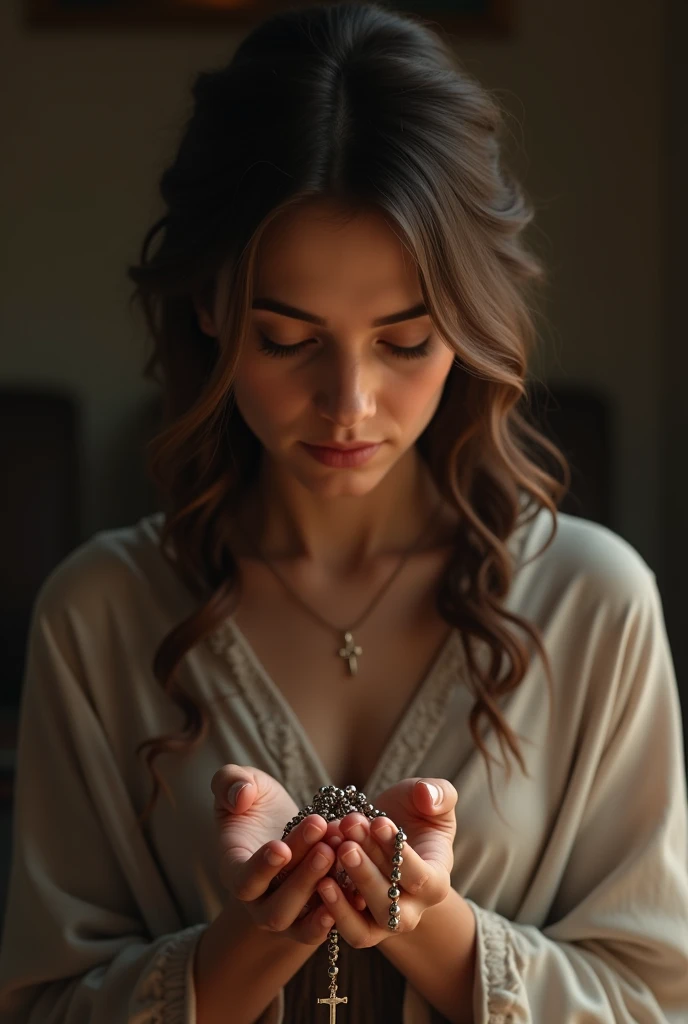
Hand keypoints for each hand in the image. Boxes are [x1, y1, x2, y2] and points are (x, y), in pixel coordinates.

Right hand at [210, 764, 342, 944]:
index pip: (243, 880)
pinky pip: (320, 928)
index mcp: (234, 869)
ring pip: (299, 920)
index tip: (281, 847)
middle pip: (276, 906)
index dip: (261, 868)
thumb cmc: (256, 802)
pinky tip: (357, 893)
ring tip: (341, 854)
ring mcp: (285, 914)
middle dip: (302, 876)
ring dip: (321, 890)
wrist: (283, 823)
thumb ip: (230, 782)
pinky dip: (339, 913)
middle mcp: (257, 901)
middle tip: (325, 844)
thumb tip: (240, 797)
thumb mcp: (238, 780)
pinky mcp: (311, 917)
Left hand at [315, 777, 456, 947]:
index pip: (422, 879)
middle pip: (390, 905)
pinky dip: (333, 910)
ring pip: (367, 927)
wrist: (384, 830)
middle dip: (366, 873)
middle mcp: (413, 910)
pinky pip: (347, 931)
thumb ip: (438, 793)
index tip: (379, 822)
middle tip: (346, 843)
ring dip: (346, 896)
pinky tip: (319, 881)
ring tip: (330, 861)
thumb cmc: (413, 812)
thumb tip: (428, 796)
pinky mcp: (359, 926)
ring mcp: (384, 923)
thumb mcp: (431, 796)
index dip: (400, 854)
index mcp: (436, 881)